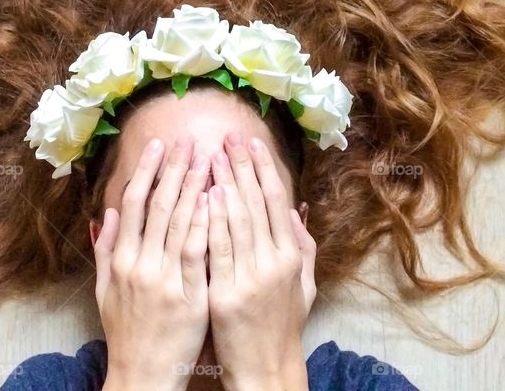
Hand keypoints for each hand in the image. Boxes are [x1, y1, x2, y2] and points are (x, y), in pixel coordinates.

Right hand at [94, 136, 210, 390]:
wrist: (141, 373)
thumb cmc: (126, 332)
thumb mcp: (106, 290)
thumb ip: (108, 250)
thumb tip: (109, 213)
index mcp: (123, 260)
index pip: (135, 204)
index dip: (148, 171)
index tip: (161, 145)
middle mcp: (142, 264)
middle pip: (159, 206)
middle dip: (175, 169)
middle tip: (189, 139)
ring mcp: (166, 280)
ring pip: (180, 223)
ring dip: (194, 187)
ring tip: (207, 158)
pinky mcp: (190, 296)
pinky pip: (198, 254)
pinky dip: (204, 225)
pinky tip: (214, 200)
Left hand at [206, 132, 316, 390]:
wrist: (267, 368)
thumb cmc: (281, 326)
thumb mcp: (302, 285)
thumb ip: (301, 246)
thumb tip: (293, 209)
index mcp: (291, 257)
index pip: (275, 202)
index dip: (262, 170)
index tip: (251, 143)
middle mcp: (274, 263)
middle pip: (254, 203)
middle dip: (239, 166)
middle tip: (226, 137)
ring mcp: (250, 278)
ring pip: (235, 220)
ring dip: (222, 184)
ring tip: (209, 155)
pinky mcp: (226, 295)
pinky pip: (215, 250)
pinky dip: (209, 220)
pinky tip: (202, 196)